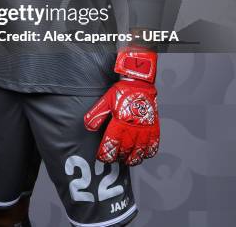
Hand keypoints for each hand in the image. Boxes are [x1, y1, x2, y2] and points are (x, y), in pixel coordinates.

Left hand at [84, 47, 158, 165]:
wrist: (140, 82)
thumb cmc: (123, 90)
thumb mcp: (106, 100)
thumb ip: (96, 114)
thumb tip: (88, 126)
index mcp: (120, 122)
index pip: (111, 145)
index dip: (105, 155)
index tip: (102, 157)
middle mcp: (133, 128)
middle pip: (125, 152)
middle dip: (118, 158)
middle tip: (114, 158)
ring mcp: (145, 129)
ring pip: (139, 152)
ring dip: (132, 159)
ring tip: (127, 159)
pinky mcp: (154, 127)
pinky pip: (153, 145)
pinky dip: (148, 153)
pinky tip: (143, 153)